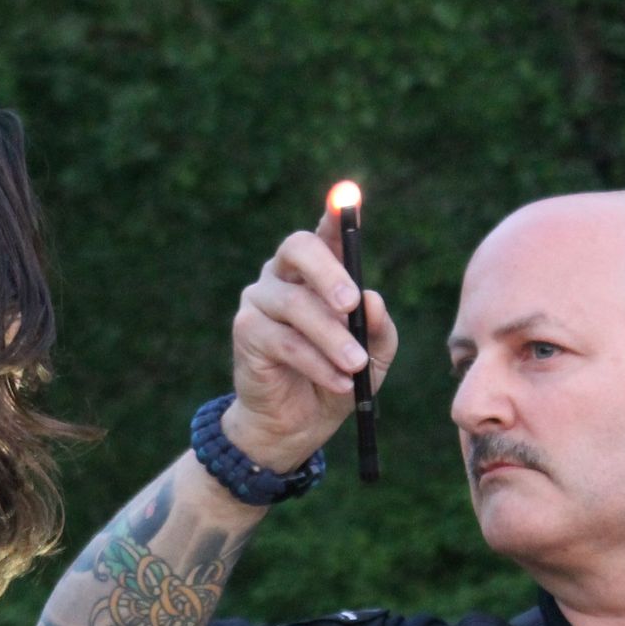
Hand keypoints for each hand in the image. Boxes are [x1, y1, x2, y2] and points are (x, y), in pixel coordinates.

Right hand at [225, 209, 398, 469]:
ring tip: (356, 366)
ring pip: (296, 305)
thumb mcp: (373, 356)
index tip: (347, 200)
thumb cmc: (339, 378)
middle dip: (329, 272)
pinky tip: (340, 382)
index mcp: (318, 272)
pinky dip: (316, 363)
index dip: (336, 214)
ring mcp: (260, 299)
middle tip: (352, 303)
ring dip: (332, 337)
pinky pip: (284, 341)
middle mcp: (285, 274)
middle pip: (299, 248)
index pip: (326, 233)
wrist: (298, 425)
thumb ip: (379, 328)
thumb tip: (372, 300)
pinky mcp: (245, 331)